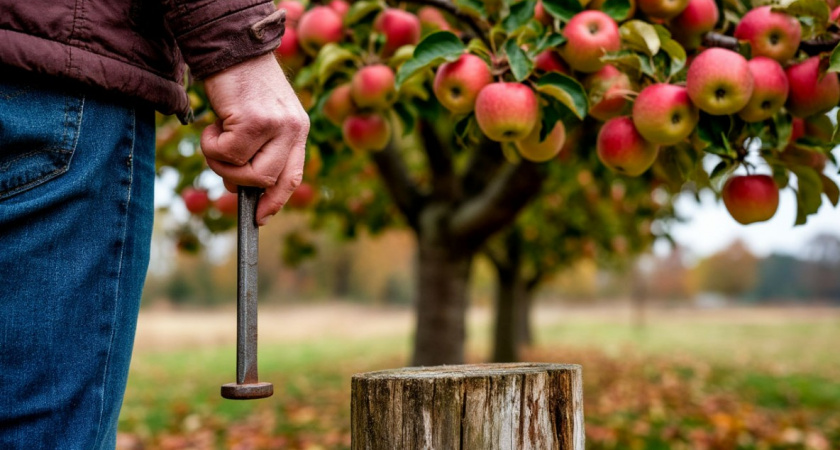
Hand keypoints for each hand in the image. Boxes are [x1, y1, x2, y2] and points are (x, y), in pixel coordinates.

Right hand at [201, 53, 309, 225]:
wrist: (230, 48)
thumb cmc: (239, 85)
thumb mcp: (260, 118)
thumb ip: (260, 149)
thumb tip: (241, 188)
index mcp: (298, 130)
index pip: (293, 177)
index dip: (276, 201)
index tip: (259, 217)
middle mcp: (294, 129)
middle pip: (268, 181)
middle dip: (239, 180)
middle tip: (222, 161)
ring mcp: (277, 125)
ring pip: (248, 172)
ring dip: (222, 163)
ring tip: (215, 137)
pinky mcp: (255, 120)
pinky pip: (228, 154)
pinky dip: (212, 146)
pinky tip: (212, 125)